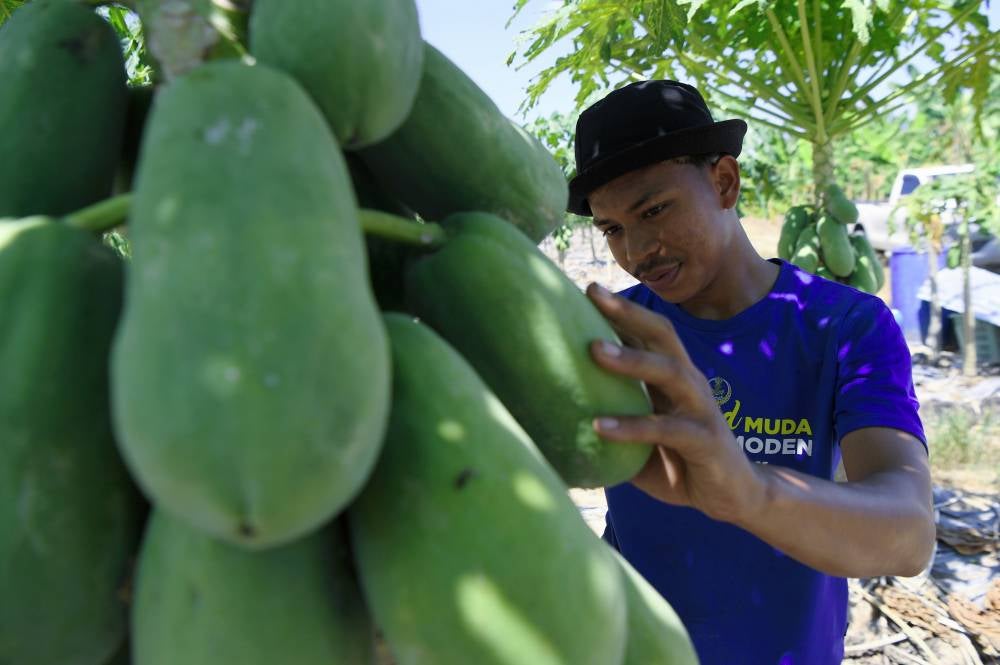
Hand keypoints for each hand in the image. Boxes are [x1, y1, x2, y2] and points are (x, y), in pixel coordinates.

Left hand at [586, 283, 767, 524]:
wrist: (732, 494)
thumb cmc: (677, 461)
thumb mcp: (640, 437)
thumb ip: (610, 419)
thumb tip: (554, 416)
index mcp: (671, 377)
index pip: (646, 333)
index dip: (620, 309)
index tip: (586, 288)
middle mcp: (688, 383)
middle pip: (661, 336)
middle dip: (628, 313)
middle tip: (592, 295)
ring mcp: (700, 408)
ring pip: (669, 372)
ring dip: (631, 360)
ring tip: (594, 350)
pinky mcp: (705, 440)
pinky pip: (667, 429)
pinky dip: (633, 427)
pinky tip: (600, 427)